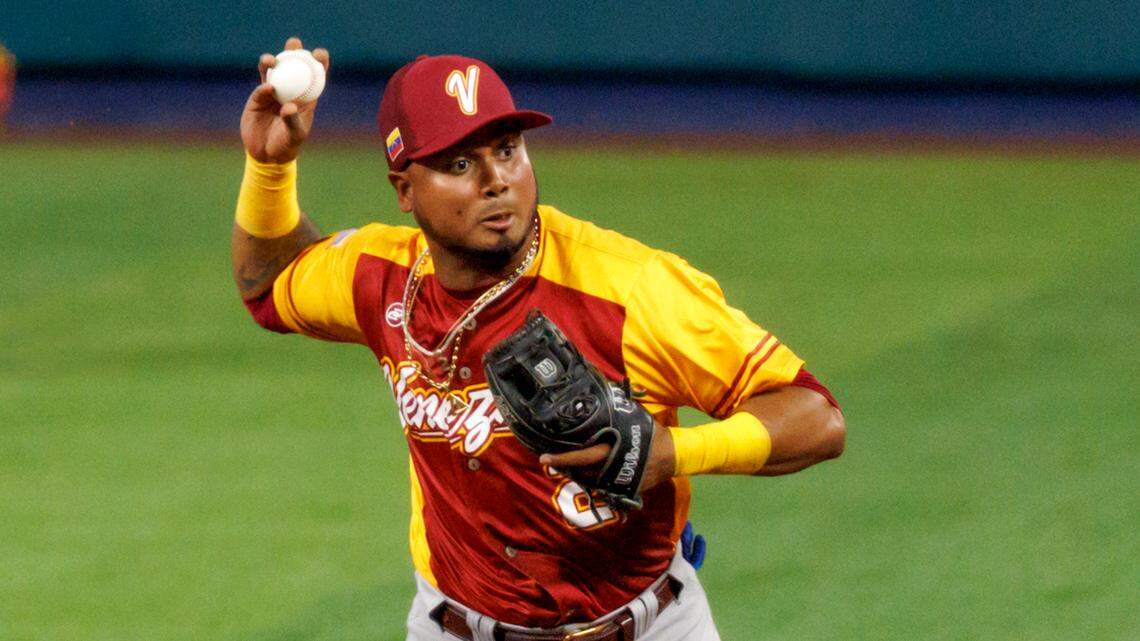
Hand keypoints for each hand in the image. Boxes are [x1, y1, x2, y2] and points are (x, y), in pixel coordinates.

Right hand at [240, 37, 329, 163]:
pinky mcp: (256, 99)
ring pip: (272, 71)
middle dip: (293, 50)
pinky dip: (264, 87)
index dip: (318, 62)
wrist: (267, 155)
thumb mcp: (295, 135)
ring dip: (272, 61)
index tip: (319, 53)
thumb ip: (292, 121)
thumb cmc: (287, 145)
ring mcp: (272, 93)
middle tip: (294, 43)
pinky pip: (260, 89)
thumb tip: (289, 106)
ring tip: (273, 60)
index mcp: (305, 96)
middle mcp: (289, 90)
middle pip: (292, 65)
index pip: (314, 75)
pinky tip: (268, 87)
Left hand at [540, 423, 675, 492]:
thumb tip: (602, 394)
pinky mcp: (623, 489)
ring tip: (565, 463)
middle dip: (563, 466)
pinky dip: (591, 478)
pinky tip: (585, 471)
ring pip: (588, 480)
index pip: (581, 456)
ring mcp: (616, 481)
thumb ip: (616, 412)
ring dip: (576, 472)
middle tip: (549, 460)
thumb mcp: (633, 418)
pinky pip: (601, 485)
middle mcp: (611, 468)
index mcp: (612, 450)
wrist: (674, 456)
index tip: (544, 458)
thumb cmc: (652, 433)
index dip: (562, 458)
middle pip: (580, 471)